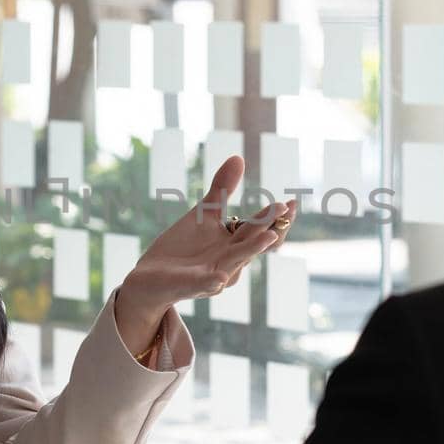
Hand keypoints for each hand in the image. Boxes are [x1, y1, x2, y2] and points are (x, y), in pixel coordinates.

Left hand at [119, 155, 297, 326]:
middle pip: (254, 243)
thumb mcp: (204, 213)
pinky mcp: (191, 286)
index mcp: (234, 244)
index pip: (262, 230)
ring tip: (268, 236)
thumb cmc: (183, 247)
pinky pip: (204, 284)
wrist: (151, 277)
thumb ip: (222, 189)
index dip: (277, 217)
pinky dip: (212, 281)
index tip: (291, 201)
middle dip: (270, 226)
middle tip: (283, 207)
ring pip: (236, 262)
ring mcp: (212, 275)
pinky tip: (219, 277)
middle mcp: (230, 261)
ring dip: (252, 249)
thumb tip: (239, 157)